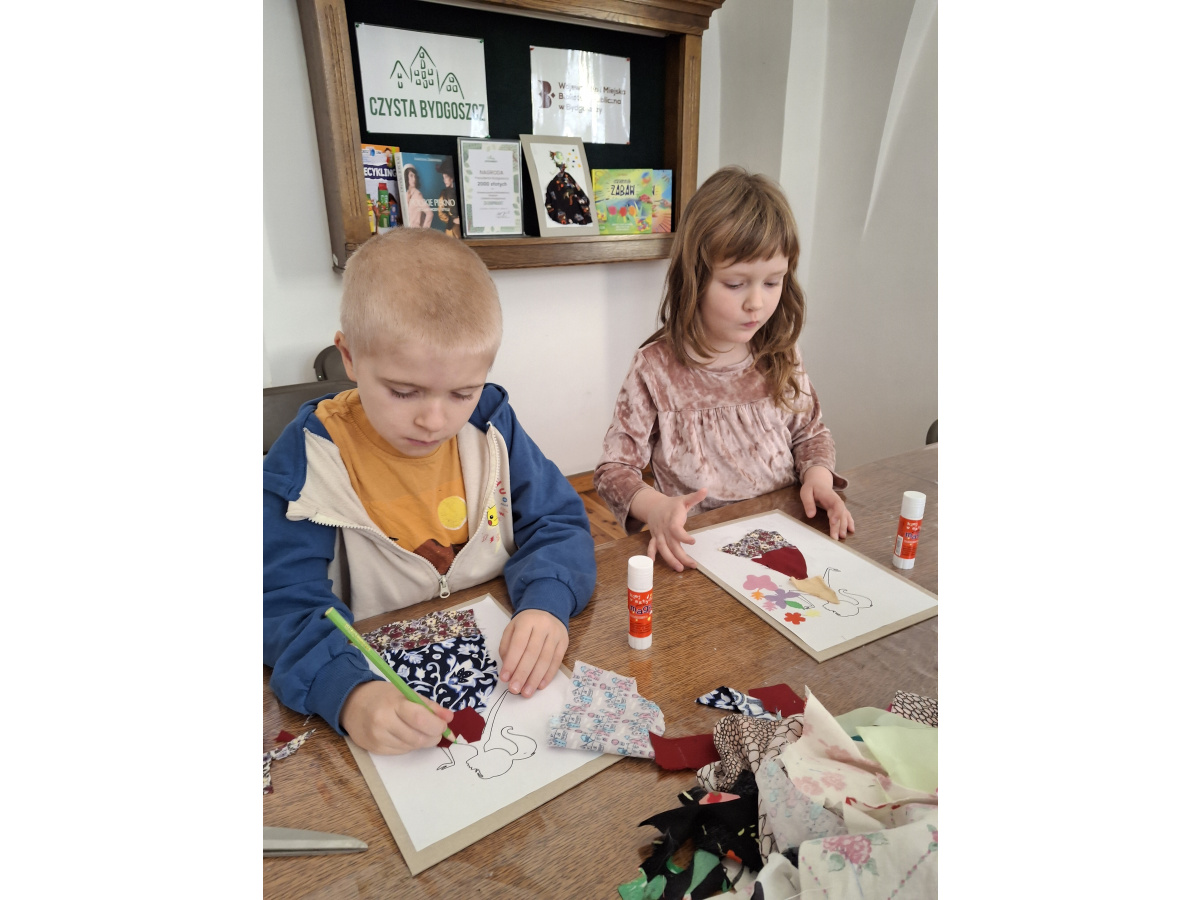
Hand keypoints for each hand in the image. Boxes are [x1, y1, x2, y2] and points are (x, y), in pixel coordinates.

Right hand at [339, 680, 453, 754]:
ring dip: (421, 741)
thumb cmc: (382, 695)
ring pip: (411, 747)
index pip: (420, 718)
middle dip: (433, 736)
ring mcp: (377, 738)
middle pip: (418, 737)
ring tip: (418, 730)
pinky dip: (408, 745)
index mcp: (393, 704)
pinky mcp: (374, 749)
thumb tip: (449, 718)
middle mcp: (383, 723)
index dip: (437, 725)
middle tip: (435, 730)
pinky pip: (400, 751)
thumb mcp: (406, 693)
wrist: (351, 703)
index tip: (443, 724)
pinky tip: (404, 735)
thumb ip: (429, 705)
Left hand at [498, 609, 568, 697]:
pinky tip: (540, 685)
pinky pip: (557, 661)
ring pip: (545, 659)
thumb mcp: (512, 629)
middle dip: (522, 674)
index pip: (518, 644)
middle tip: (514, 690)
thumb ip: (507, 647)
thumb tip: (508, 669)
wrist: (548, 609)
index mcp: (526, 621)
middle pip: (532, 653)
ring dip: (535, 678)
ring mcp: (556, 634)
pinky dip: (548, 675)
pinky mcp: (564, 642)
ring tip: (526, 692)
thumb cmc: (526, 624)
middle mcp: (543, 626)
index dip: (511, 662)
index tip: (504, 678)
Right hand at [630, 487, 708, 571]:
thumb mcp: (684, 499)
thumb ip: (695, 497)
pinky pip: (651, 546)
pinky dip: (651, 553)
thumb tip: (706, 490)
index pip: (676, 529)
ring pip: (663, 548)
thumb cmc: (672, 504)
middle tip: (692, 564)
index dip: (683, 536)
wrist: (654, 505)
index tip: (693, 541)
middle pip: (671, 544)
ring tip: (679, 568)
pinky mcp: (655, 537)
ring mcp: (658, 534)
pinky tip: (652, 563)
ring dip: (670, 559)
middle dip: (681, 556)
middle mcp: (664, 528)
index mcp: (672, 519)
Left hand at [800, 466, 854, 539]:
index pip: (836, 504)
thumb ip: (808, 503)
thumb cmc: (812, 487)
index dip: (836, 513)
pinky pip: (846, 515)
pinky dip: (849, 522)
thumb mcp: (806, 492)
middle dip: (839, 525)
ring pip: (844, 516)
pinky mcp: (839, 508)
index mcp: (829, 496)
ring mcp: (839, 505)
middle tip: (836, 537)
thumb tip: (811, 516)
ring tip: (843, 536)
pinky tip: (851, 530)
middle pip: (840, 514)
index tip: (833, 522)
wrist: (819, 481)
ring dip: (844, 526)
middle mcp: (836, 501)